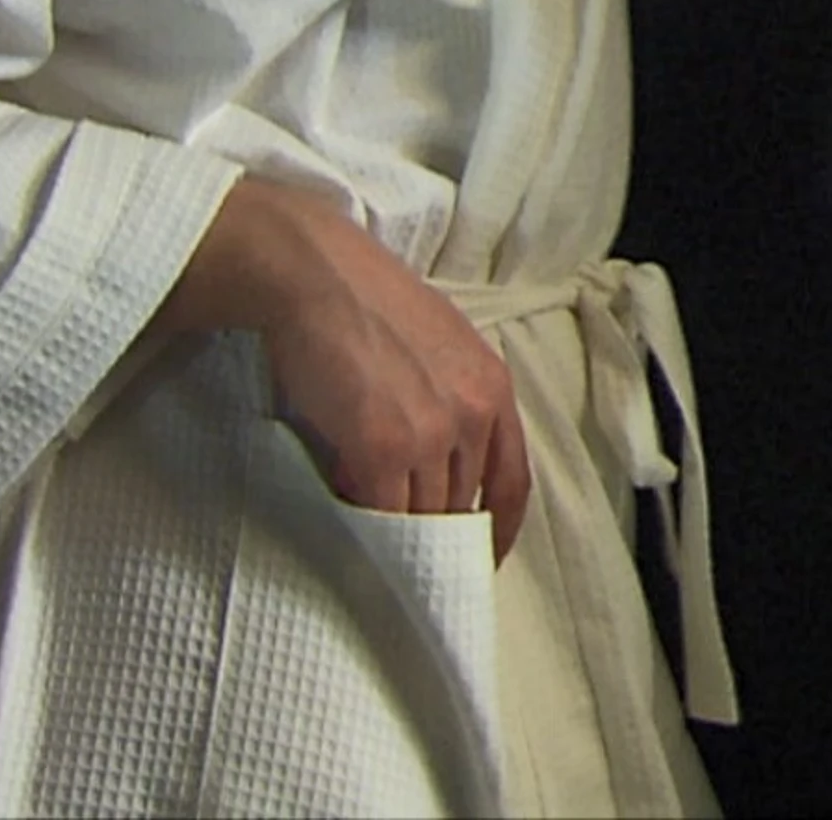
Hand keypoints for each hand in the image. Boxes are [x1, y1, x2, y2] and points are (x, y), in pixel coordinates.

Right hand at [163, 175, 533, 557]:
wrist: (318, 275)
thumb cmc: (369, 300)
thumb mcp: (441, 343)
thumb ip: (452, 400)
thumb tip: (433, 461)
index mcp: (494, 387)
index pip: (513, 480)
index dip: (501, 528)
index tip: (484, 556)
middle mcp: (473, 414)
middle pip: (462, 504)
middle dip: (437, 529)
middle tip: (408, 546)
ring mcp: (430, 435)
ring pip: (422, 513)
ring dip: (398, 528)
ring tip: (371, 530)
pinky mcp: (381, 448)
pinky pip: (382, 509)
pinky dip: (365, 519)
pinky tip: (346, 507)